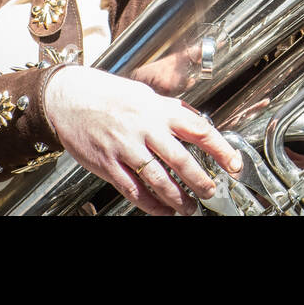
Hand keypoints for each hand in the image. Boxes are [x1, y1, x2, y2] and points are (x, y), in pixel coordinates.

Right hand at [43, 66, 242, 215]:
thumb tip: (196, 123)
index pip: (199, 129)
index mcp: (159, 110)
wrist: (69, 97)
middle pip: (180, 159)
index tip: (234, 164)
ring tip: (189, 207)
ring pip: (158, 179)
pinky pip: (132, 189)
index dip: (221, 149)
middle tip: (210, 192)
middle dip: (199, 180)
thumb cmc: (109, 94)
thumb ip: (171, 111)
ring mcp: (125, 147)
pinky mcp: (108, 164)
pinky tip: (161, 210)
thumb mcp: (146, 95)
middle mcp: (145, 128)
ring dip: (177, 197)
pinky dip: (149, 203)